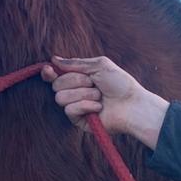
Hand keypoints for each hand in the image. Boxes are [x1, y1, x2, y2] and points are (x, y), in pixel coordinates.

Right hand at [40, 56, 168, 149]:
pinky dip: (85, 105)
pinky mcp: (78, 121)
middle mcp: (75, 92)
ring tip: (99, 96)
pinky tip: (98, 107)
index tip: (49, 70)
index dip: (49, 73)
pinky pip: (69, 110)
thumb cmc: (120, 83)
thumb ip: (75, 63)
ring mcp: (76, 107)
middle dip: (75, 80)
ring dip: (83, 94)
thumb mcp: (99, 65)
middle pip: (56, 85)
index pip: (55, 76)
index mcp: (78, 78)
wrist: (132, 104)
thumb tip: (54, 59)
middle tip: (93, 83)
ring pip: (60, 97)